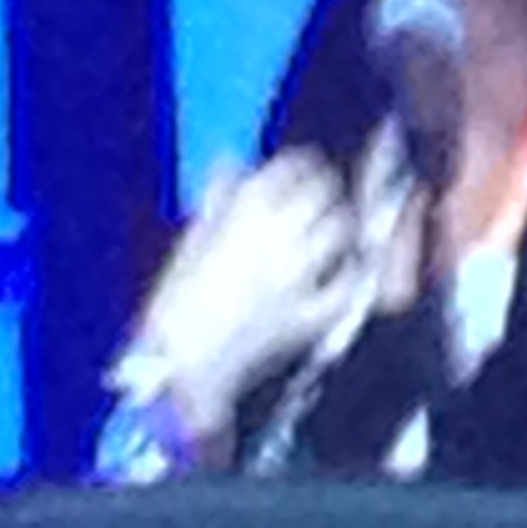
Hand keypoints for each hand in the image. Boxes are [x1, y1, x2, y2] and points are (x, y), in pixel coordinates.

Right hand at [130, 147, 369, 444]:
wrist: (180, 362)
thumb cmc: (176, 303)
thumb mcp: (192, 239)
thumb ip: (219, 199)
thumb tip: (231, 166)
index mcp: (242, 210)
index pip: (293, 165)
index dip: (301, 165)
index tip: (301, 170)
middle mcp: (277, 234)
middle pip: (324, 190)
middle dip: (324, 189)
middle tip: (320, 197)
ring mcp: (299, 275)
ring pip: (341, 229)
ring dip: (339, 225)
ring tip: (331, 231)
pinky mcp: (311, 313)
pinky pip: (348, 284)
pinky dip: (350, 274)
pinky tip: (344, 270)